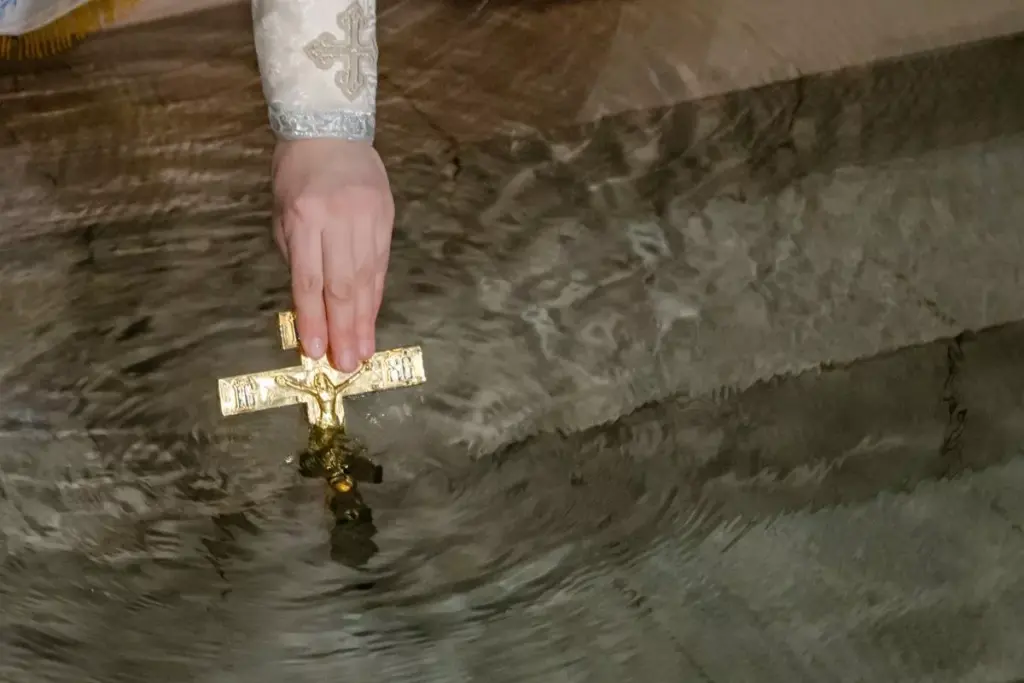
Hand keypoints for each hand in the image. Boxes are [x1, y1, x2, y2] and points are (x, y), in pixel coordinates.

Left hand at [272, 138, 393, 372]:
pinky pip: (380, 264)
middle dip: (344, 329)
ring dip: (364, 319)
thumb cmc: (296, 173)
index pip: (308, 280)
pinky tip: (372, 318)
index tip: (317, 351)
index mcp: (303, 218)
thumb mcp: (282, 212)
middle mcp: (337, 221)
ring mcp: (366, 219)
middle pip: (342, 285)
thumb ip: (295, 255)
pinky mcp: (385, 217)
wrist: (330, 130)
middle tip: (347, 364)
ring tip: (363, 351)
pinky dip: (376, 295)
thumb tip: (309, 304)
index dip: (314, 318)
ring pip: (366, 279)